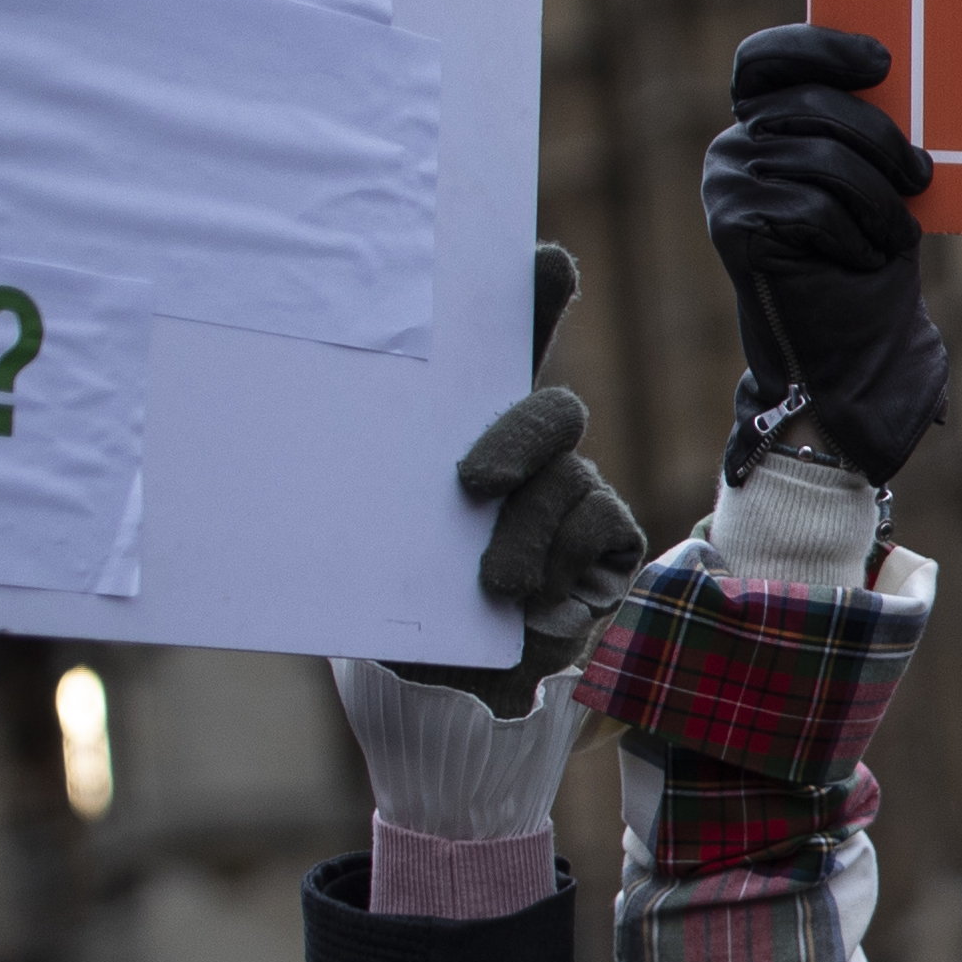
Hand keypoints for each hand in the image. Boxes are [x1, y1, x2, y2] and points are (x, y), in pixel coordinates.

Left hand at [407, 243, 644, 710]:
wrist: (446, 705)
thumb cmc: (397, 620)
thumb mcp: (370, 551)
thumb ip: (379, 502)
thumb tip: (353, 433)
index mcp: (458, 442)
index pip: (497, 359)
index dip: (528, 301)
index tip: (539, 256)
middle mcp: (526, 460)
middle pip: (548, 410)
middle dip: (516, 437)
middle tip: (472, 486)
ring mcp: (573, 497)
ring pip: (569, 480)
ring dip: (526, 533)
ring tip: (492, 587)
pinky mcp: (609, 544)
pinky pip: (601, 524)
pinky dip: (566, 557)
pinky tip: (533, 601)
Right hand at [699, 24, 944, 485]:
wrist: (850, 351)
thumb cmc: (869, 258)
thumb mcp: (875, 179)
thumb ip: (863, 130)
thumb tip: (898, 73)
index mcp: (762, 124)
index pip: (766, 59)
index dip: (817, 46)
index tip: (881, 60)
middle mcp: (732, 146)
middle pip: (810, 105)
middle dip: (881, 139)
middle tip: (919, 176)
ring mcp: (726, 185)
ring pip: (820, 159)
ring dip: (878, 201)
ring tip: (891, 235)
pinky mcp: (732, 227)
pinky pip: (812, 207)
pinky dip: (854, 237)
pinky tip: (857, 260)